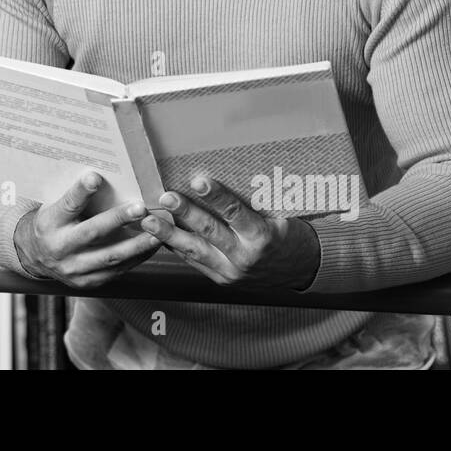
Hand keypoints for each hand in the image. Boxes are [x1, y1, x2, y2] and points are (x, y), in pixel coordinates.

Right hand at [14, 172, 161, 288]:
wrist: (37, 256)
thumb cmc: (53, 222)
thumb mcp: (54, 206)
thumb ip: (75, 196)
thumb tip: (102, 174)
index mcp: (49, 223)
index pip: (67, 205)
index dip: (81, 191)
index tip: (96, 177)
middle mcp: (59, 247)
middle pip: (92, 232)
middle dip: (118, 219)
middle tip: (141, 207)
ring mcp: (73, 268)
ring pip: (109, 256)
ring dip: (136, 244)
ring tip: (157, 232)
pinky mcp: (87, 281)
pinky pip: (116, 270)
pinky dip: (137, 258)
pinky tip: (151, 246)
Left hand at [139, 176, 319, 289]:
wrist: (301, 271)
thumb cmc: (289, 234)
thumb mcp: (279, 215)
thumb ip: (253, 202)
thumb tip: (225, 171)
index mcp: (263, 237)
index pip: (235, 213)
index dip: (216, 196)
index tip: (199, 180)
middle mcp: (245, 257)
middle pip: (209, 232)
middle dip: (185, 213)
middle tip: (165, 197)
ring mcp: (231, 271)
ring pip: (195, 251)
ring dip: (169, 234)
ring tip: (149, 220)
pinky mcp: (222, 280)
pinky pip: (194, 262)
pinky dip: (175, 247)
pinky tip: (158, 235)